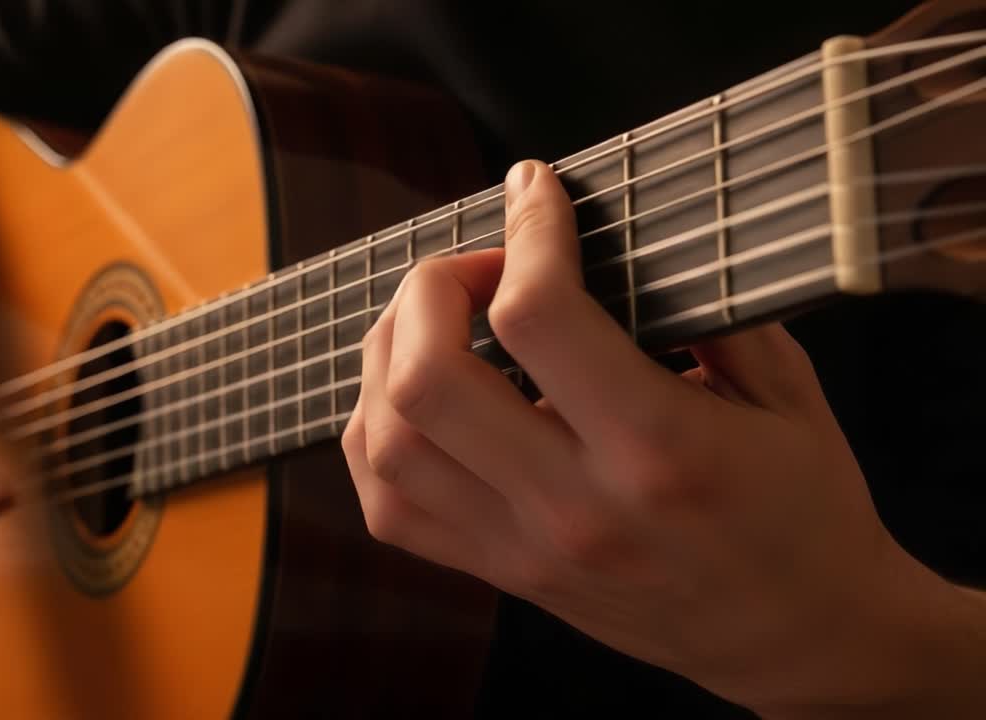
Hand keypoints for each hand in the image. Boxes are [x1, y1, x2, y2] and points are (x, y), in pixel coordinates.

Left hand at [343, 160, 985, 715]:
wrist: (795, 636)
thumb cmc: (802, 510)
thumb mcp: (788, 393)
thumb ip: (707, 306)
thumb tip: (615, 233)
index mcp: (659, 450)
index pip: (540, 317)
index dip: (527, 229)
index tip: (535, 191)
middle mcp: (575, 506)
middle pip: (428, 378)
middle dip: (430, 287)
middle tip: (477, 268)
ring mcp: (525, 547)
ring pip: (388, 440)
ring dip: (388, 353)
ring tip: (435, 320)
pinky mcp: (502, 572)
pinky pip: (388, 506)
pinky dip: (375, 433)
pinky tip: (411, 394)